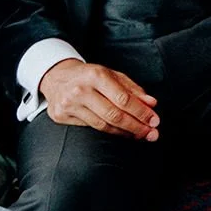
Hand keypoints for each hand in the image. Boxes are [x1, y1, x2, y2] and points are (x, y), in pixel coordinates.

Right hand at [40, 60, 159, 139]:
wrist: (56, 76)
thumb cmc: (89, 76)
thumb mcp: (112, 75)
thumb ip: (132, 89)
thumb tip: (151, 104)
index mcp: (96, 75)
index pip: (123, 98)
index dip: (141, 112)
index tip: (154, 121)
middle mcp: (80, 90)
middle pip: (114, 115)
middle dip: (136, 126)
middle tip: (152, 134)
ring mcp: (69, 104)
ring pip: (103, 125)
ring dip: (125, 132)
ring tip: (140, 135)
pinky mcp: (61, 116)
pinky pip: (91, 128)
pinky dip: (110, 131)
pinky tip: (122, 133)